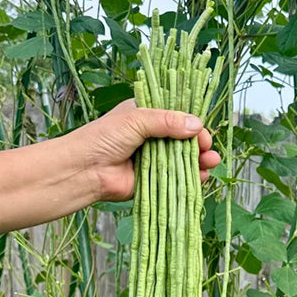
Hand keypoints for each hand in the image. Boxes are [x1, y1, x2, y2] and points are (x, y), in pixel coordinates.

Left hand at [73, 99, 220, 201]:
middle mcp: (151, 136)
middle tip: (207, 149)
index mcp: (147, 115)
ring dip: (199, 162)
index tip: (202, 131)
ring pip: (182, 160)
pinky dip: (189, 179)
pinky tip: (202, 177)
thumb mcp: (137, 120)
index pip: (177, 116)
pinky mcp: (152, 180)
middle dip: (199, 144)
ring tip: (211, 163)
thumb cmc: (104, 137)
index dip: (192, 122)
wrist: (85, 169)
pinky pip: (175, 180)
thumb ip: (167, 121)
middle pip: (183, 139)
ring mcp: (152, 159)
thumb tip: (197, 125)